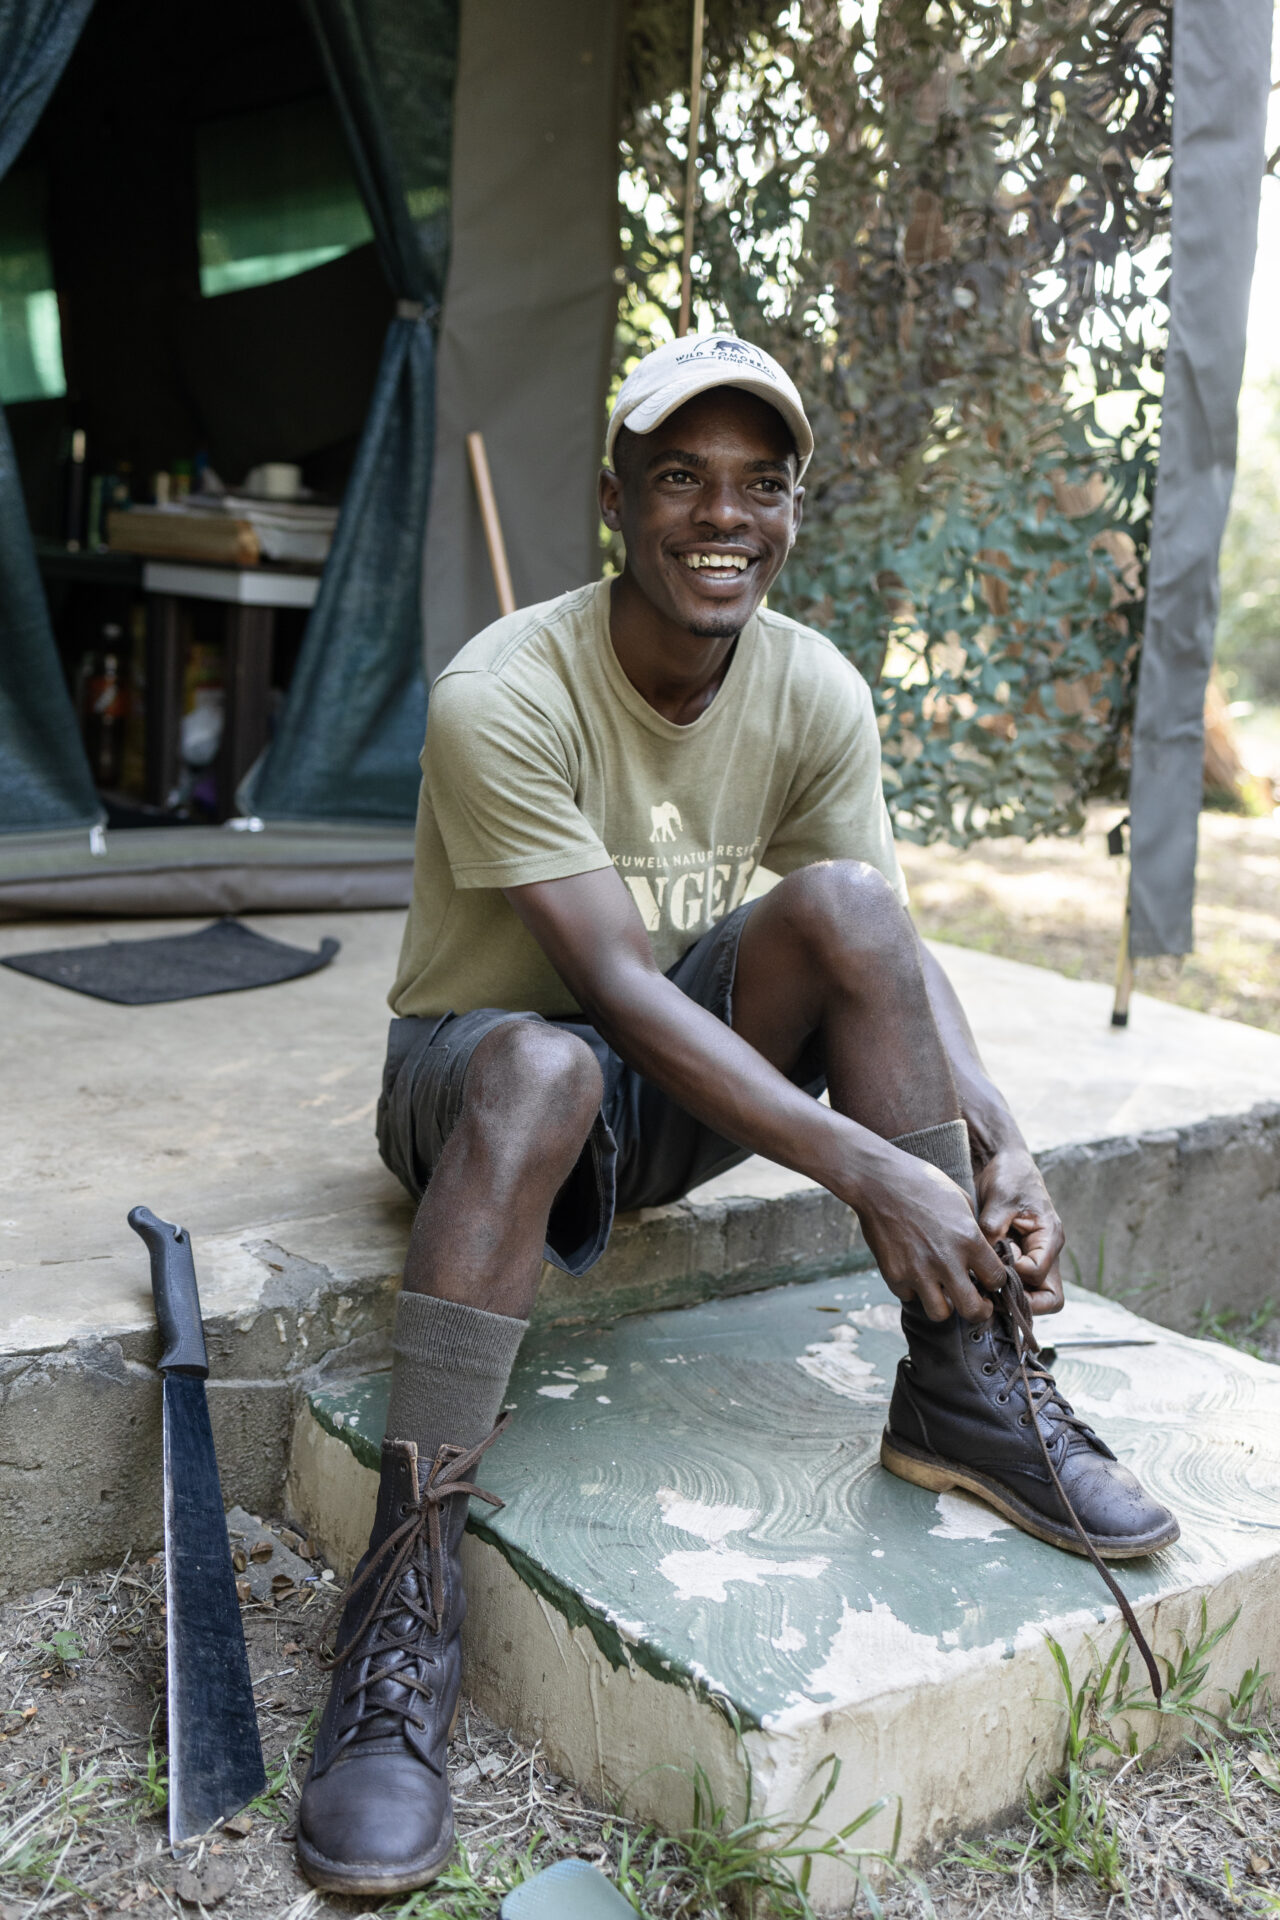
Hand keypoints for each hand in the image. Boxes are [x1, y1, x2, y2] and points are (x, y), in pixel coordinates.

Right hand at [851, 1144, 1007, 1322]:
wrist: (878, 1180)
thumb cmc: (922, 1183)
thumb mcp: (960, 1200)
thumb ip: (974, 1231)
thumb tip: (983, 1253)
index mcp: (969, 1239)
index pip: (997, 1280)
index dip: (996, 1282)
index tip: (988, 1279)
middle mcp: (946, 1261)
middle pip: (973, 1310)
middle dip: (980, 1310)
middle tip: (976, 1302)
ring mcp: (918, 1271)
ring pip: (940, 1313)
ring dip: (945, 1304)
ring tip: (942, 1290)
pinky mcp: (894, 1275)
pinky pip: (910, 1296)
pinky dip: (914, 1289)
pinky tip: (914, 1272)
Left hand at [976, 1144, 1063, 1313]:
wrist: (1003, 1164)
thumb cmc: (1008, 1177)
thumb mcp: (1000, 1199)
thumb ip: (993, 1229)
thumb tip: (984, 1258)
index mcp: (1049, 1237)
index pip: (1039, 1274)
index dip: (1016, 1274)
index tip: (997, 1260)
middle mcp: (1045, 1252)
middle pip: (1049, 1298)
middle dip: (1024, 1303)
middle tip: (993, 1295)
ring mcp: (1033, 1257)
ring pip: (1034, 1296)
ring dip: (1011, 1299)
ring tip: (984, 1290)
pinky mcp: (1018, 1258)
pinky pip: (1017, 1285)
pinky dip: (1001, 1288)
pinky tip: (980, 1280)